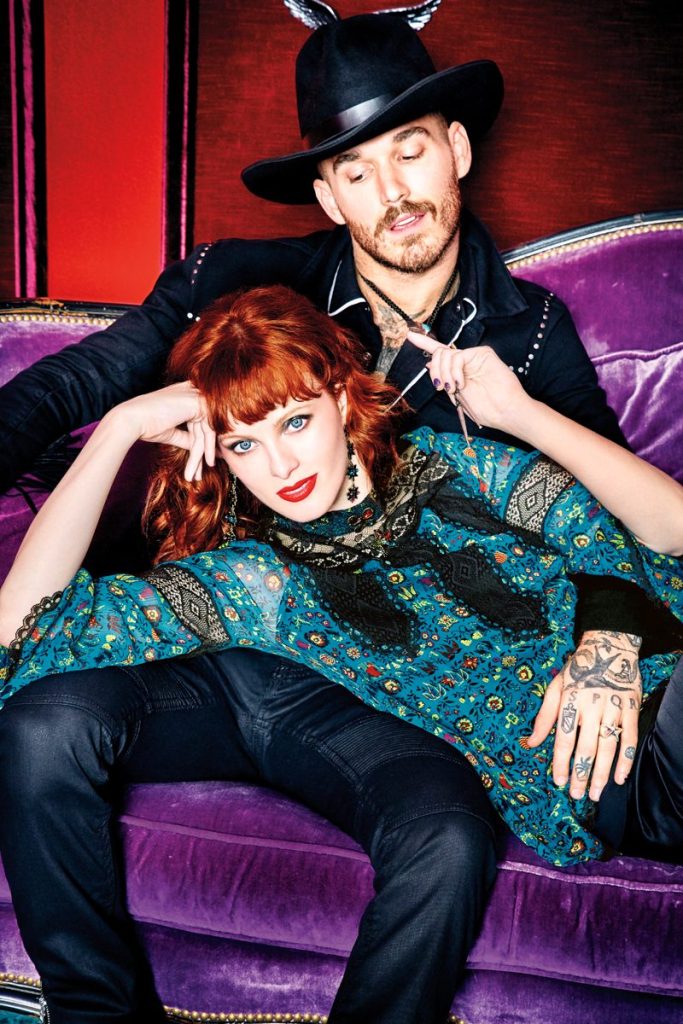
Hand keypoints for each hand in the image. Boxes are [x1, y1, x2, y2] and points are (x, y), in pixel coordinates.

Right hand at [112, 382, 215, 481]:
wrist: (132, 420)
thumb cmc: (146, 425)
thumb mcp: (172, 432)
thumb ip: (188, 436)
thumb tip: (202, 448)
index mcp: (185, 393)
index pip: (201, 421)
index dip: (204, 442)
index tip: (206, 461)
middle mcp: (192, 391)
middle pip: (205, 426)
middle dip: (205, 451)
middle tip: (201, 473)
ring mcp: (196, 395)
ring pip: (207, 431)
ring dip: (202, 455)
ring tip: (196, 475)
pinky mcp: (198, 403)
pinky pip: (208, 430)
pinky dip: (207, 449)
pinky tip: (206, 463)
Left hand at [406, 333, 530, 431]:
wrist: (505, 411)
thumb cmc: (486, 409)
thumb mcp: (458, 396)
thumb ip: (444, 379)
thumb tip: (429, 364)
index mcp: (457, 371)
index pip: (439, 353)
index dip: (424, 343)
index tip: (409, 335)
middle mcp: (465, 361)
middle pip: (438, 353)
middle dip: (435, 371)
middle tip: (442, 386)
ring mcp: (474, 356)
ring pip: (445, 354)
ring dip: (445, 374)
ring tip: (454, 388)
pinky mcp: (482, 353)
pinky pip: (457, 356)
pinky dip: (454, 371)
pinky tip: (461, 383)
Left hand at [524, 631, 641, 800]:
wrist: (608, 646)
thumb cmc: (577, 669)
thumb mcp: (555, 687)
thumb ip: (544, 717)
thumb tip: (530, 742)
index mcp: (570, 701)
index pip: (563, 738)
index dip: (560, 762)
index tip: (558, 781)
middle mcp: (591, 706)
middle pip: (586, 747)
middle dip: (581, 774)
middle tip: (577, 795)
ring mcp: (613, 708)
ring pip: (608, 747)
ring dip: (602, 773)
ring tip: (596, 793)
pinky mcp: (631, 708)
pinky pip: (629, 739)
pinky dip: (625, 760)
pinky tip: (619, 777)